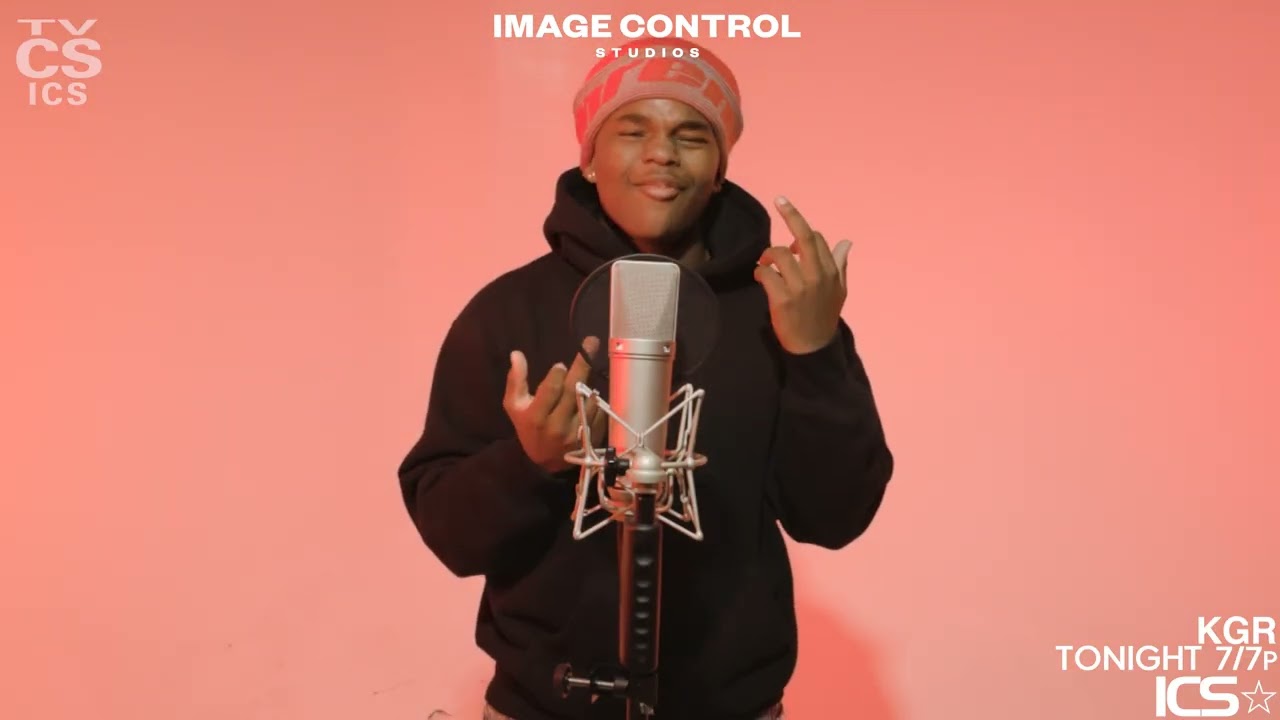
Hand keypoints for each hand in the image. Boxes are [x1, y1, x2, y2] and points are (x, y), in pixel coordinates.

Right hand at [504, 336, 606, 473]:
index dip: (557, 374)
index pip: (551, 390)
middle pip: (573, 391)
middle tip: (591, 343)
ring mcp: (575, 434)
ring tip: (586, 378)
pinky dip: (597, 402)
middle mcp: (556, 426)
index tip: (561, 365)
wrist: (545, 462)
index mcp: (536, 417)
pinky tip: (591, 397)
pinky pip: (599, 413)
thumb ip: (516, 380)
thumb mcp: (515, 406)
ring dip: (589, 386)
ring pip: (589, 401)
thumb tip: (516, 354)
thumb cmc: (528, 428)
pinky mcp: (590, 438)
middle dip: (582, 365)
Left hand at [753, 196, 851, 354]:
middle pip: (805, 237)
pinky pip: (765, 273)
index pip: (816, 239)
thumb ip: (840, 264)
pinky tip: (760, 277)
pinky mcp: (782, 299)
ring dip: (768, 255)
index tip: (792, 230)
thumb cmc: (824, 316)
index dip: (801, 231)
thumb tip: (846, 242)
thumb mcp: (839, 290)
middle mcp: (817, 276)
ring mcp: (800, 288)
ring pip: (780, 254)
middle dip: (792, 215)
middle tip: (780, 200)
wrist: (813, 347)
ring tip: (765, 263)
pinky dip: (759, 272)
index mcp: (831, 272)